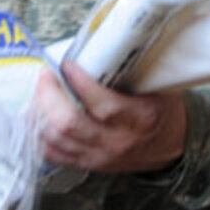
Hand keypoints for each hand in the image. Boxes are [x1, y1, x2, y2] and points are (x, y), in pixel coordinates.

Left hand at [33, 62, 187, 174]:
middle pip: (70, 124)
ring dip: (40, 113)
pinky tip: (38, 116)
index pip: (104, 104)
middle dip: (49, 96)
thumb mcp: (156, 87)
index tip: (67, 63)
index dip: (79, 82)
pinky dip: (40, 134)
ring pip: (57, 140)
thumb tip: (95, 44)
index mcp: (142, 118)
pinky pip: (53, 154)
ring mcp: (101, 157)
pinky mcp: (89, 165)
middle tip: (46, 76)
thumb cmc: (161, 108)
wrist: (171, 145)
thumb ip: (130, 70)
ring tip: (39, 92)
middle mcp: (119, 141)